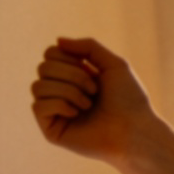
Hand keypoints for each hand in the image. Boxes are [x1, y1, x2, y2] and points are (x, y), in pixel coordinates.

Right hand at [31, 37, 156, 167]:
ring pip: (37, 86)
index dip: (68, 56)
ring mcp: (56, 112)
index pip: (50, 54)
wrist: (136, 131)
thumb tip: (58, 41)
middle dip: (72, 75)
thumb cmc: (130, 100)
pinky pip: (37, 107)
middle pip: (43, 67)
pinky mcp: (52, 131)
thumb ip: (88, 47)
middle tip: (94, 90)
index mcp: (74, 77)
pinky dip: (58, 105)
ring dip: (68, 91)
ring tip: (89, 104)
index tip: (91, 70)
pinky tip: (76, 113)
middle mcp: (62, 93)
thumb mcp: (114, 64)